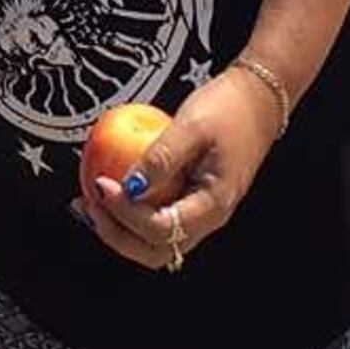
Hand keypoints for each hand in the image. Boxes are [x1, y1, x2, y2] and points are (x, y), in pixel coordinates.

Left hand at [80, 73, 278, 272]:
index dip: (126, 213)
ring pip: (154, 240)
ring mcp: (199, 211)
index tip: (103, 185)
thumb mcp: (192, 126)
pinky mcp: (190, 199)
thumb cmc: (230, 108)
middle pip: (156, 250)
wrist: (259, 98)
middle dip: (117, 235)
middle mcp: (207, 217)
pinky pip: (157, 218)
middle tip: (90, 206)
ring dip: (120, 229)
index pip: (161, 229)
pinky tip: (112, 190)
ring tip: (92, 204)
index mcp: (213, 205)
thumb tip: (129, 186)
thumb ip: (161, 159)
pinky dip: (130, 213)